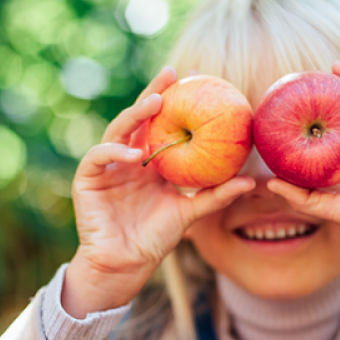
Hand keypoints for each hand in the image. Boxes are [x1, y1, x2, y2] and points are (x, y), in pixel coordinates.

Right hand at [63, 67, 254, 317]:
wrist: (125, 265)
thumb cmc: (155, 239)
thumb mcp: (190, 213)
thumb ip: (216, 196)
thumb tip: (252, 181)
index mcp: (149, 162)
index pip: (162, 124)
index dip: (175, 101)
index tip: (197, 80)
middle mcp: (127, 158)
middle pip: (139, 118)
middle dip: (153, 93)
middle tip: (172, 74)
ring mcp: (106, 167)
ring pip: (117, 130)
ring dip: (134, 114)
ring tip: (155, 102)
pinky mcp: (87, 179)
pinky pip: (98, 156)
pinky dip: (114, 152)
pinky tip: (135, 155)